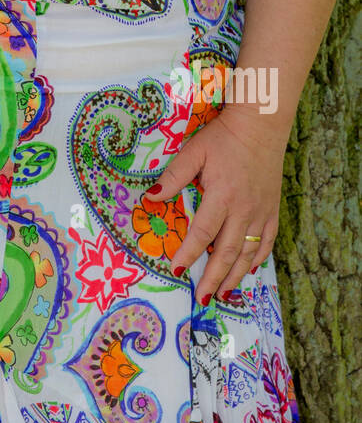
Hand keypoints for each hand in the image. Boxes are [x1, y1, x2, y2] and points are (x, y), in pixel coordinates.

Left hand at [142, 106, 288, 305]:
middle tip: (202, 298)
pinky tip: (248, 269)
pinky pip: (266, 241)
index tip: (177, 269)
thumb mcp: (193, 152)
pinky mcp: (272, 210)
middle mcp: (244, 209)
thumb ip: (173, 177)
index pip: (203, 233)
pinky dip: (257, 258)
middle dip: (213, 278)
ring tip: (223, 294)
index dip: (189, 253)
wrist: (261, 125)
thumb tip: (150, 197)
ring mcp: (261, 212)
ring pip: (248, 252)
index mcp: (222, 196)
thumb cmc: (223, 137)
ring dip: (235, 275)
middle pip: (227, 252)